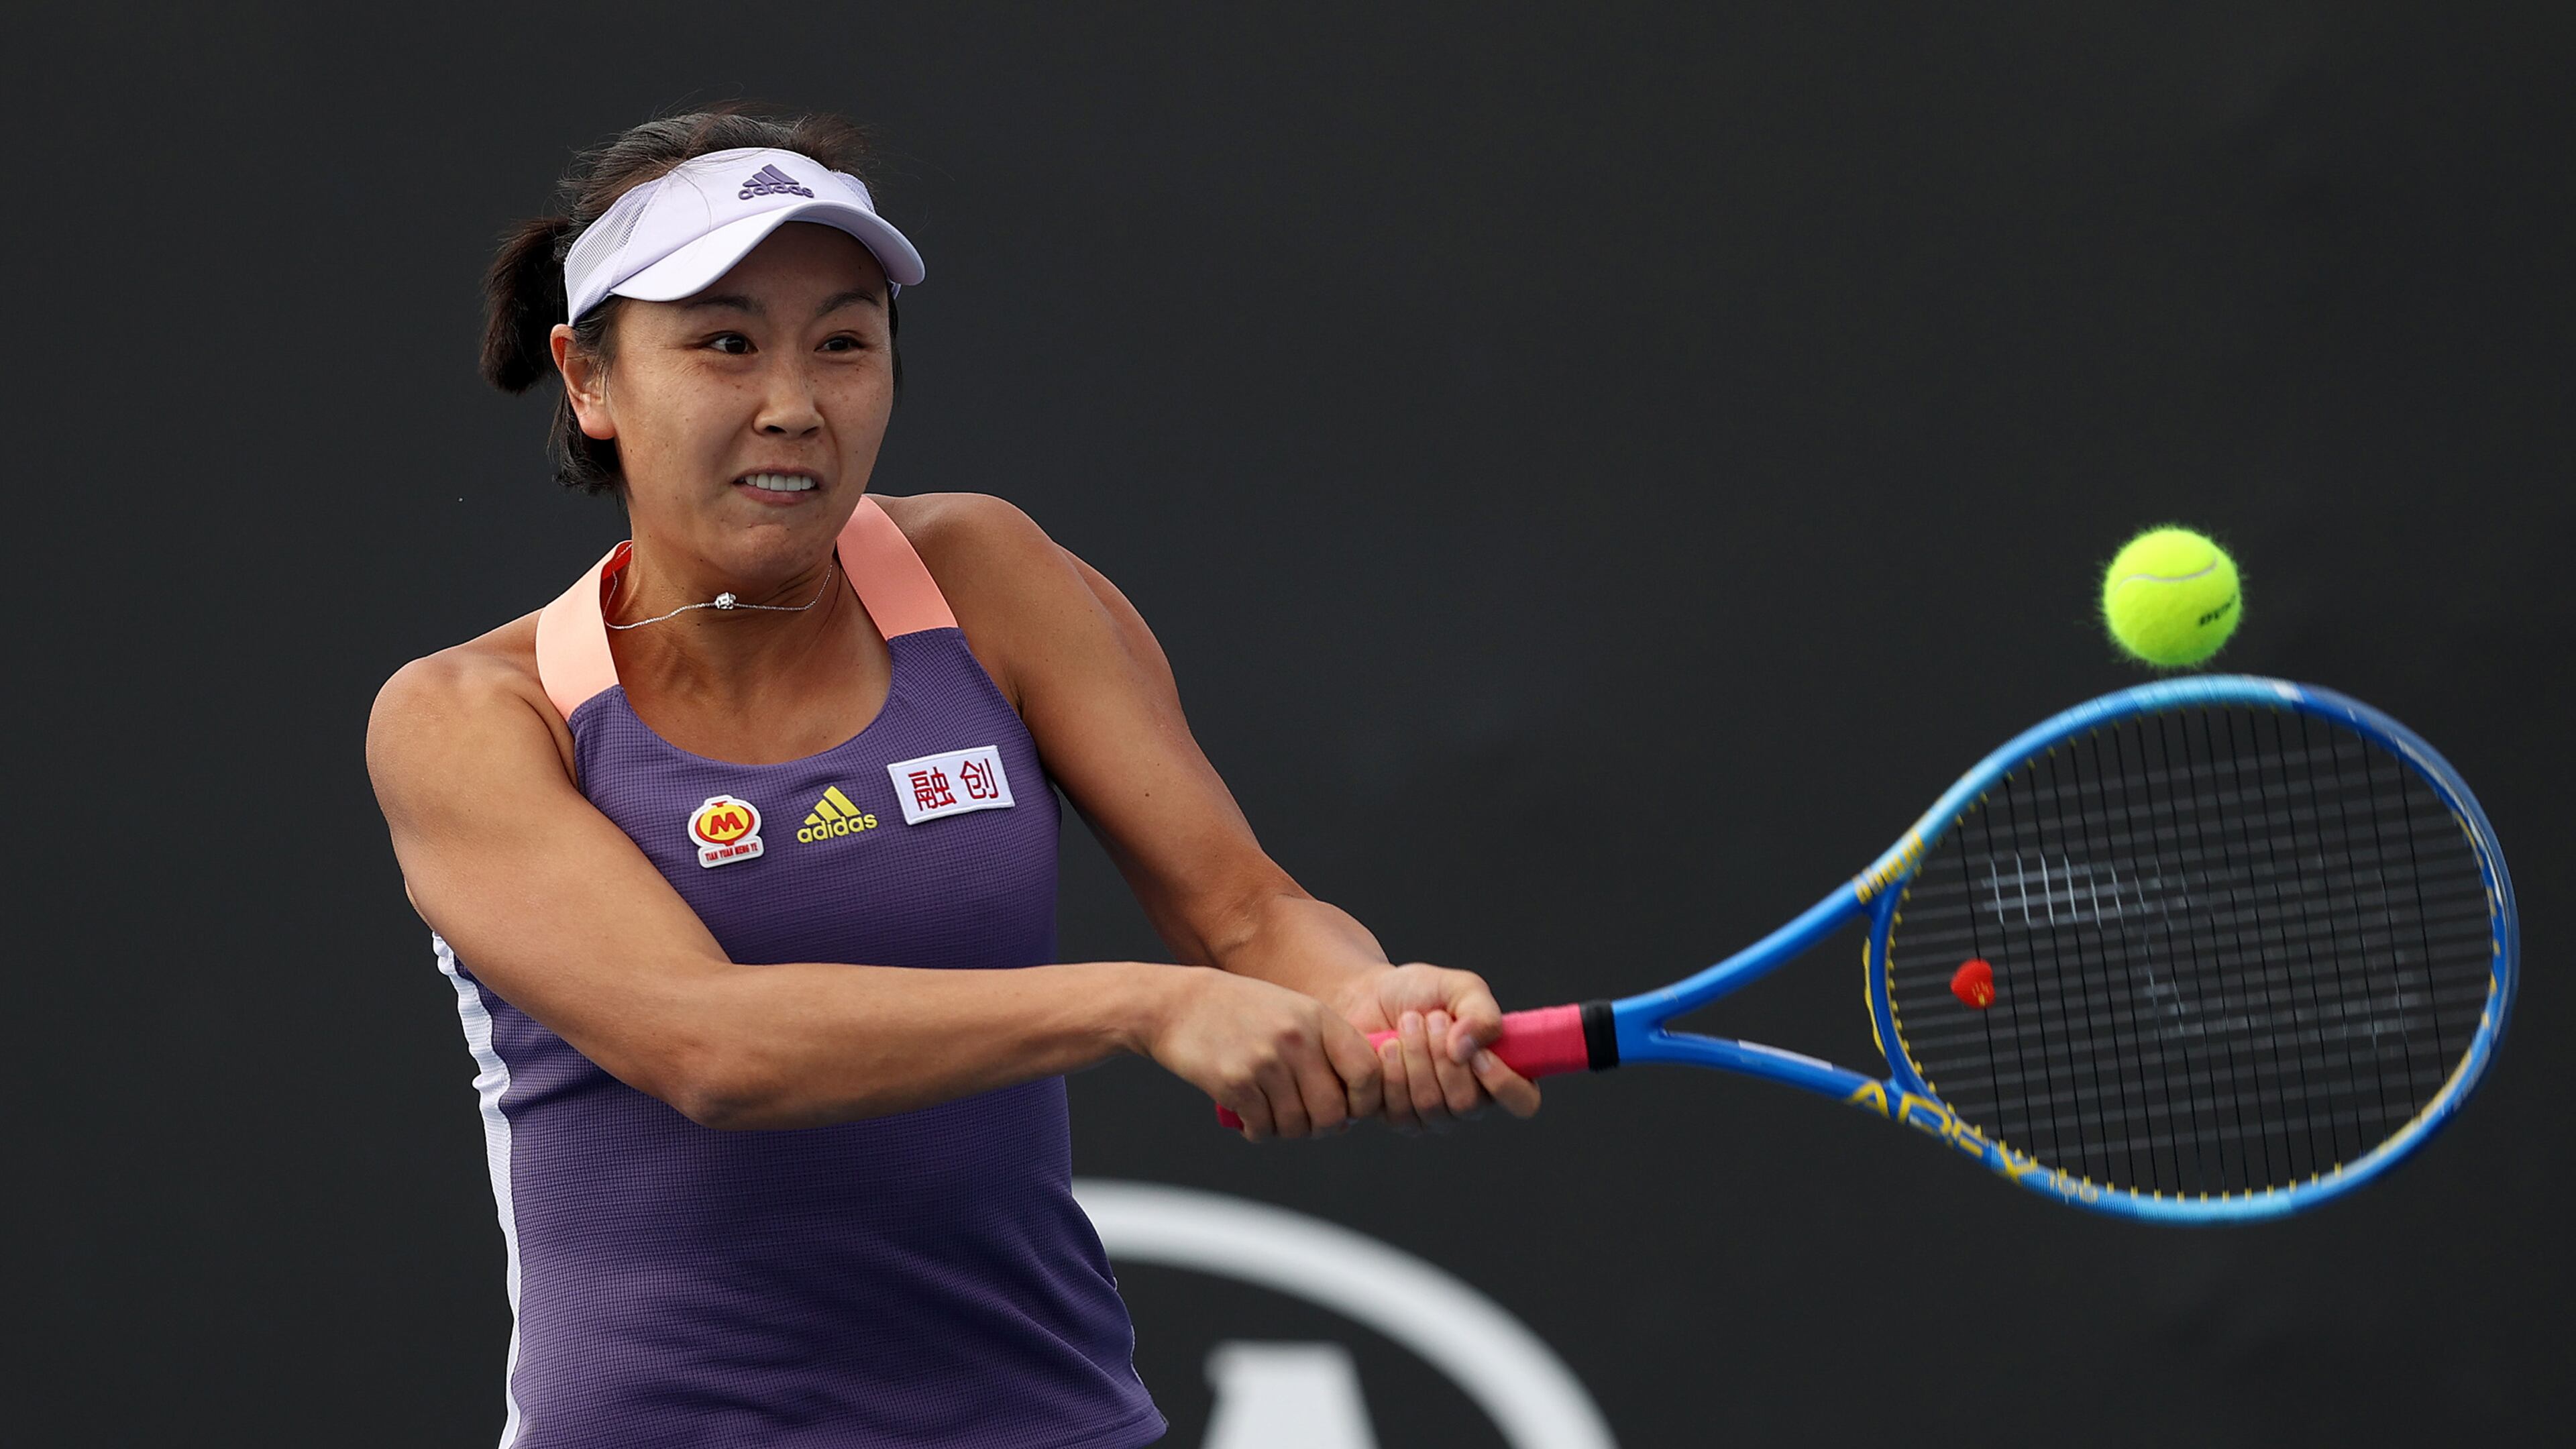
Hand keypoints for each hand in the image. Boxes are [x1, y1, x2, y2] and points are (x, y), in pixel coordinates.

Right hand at [1140, 966, 1384, 1140]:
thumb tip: (1353, 1111)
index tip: (1350, 1109)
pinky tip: (1249, 1119)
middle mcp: (1297, 1039)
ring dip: (1286, 1132)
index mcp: (1318, 1019)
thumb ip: (1326, 1050)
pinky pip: (1263, 1129)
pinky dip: (1258, 1132)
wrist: (1178, 1005)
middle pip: (1333, 1112)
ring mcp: (1266, 1061)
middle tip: (1306, 1123)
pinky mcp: (1235, 1083)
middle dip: (1322, 1128)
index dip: (1366, 1101)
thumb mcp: (1293, 1012)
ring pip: (1297, 1126)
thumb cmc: (1242, 1013)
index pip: (1367, 1072)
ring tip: (1271, 1117)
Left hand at [1333, 963, 1541, 1131]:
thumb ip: (1480, 1013)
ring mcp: (1435, 1115)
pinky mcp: (1399, 1118)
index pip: (1523, 1101)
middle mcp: (1471, 1100)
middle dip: (1443, 1056)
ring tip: (1408, 1023)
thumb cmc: (1421, 992)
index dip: (1504, 1083)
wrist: (1369, 995)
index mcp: (1499, 1071)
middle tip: (1432, 1018)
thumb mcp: (1461, 987)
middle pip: (1467, 1104)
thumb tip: (1467, 1050)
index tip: (1478, 1053)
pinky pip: (1400, 1111)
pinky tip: (1387, 1047)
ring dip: (1416, 1057)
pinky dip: (1391, 1072)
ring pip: (1431, 1106)